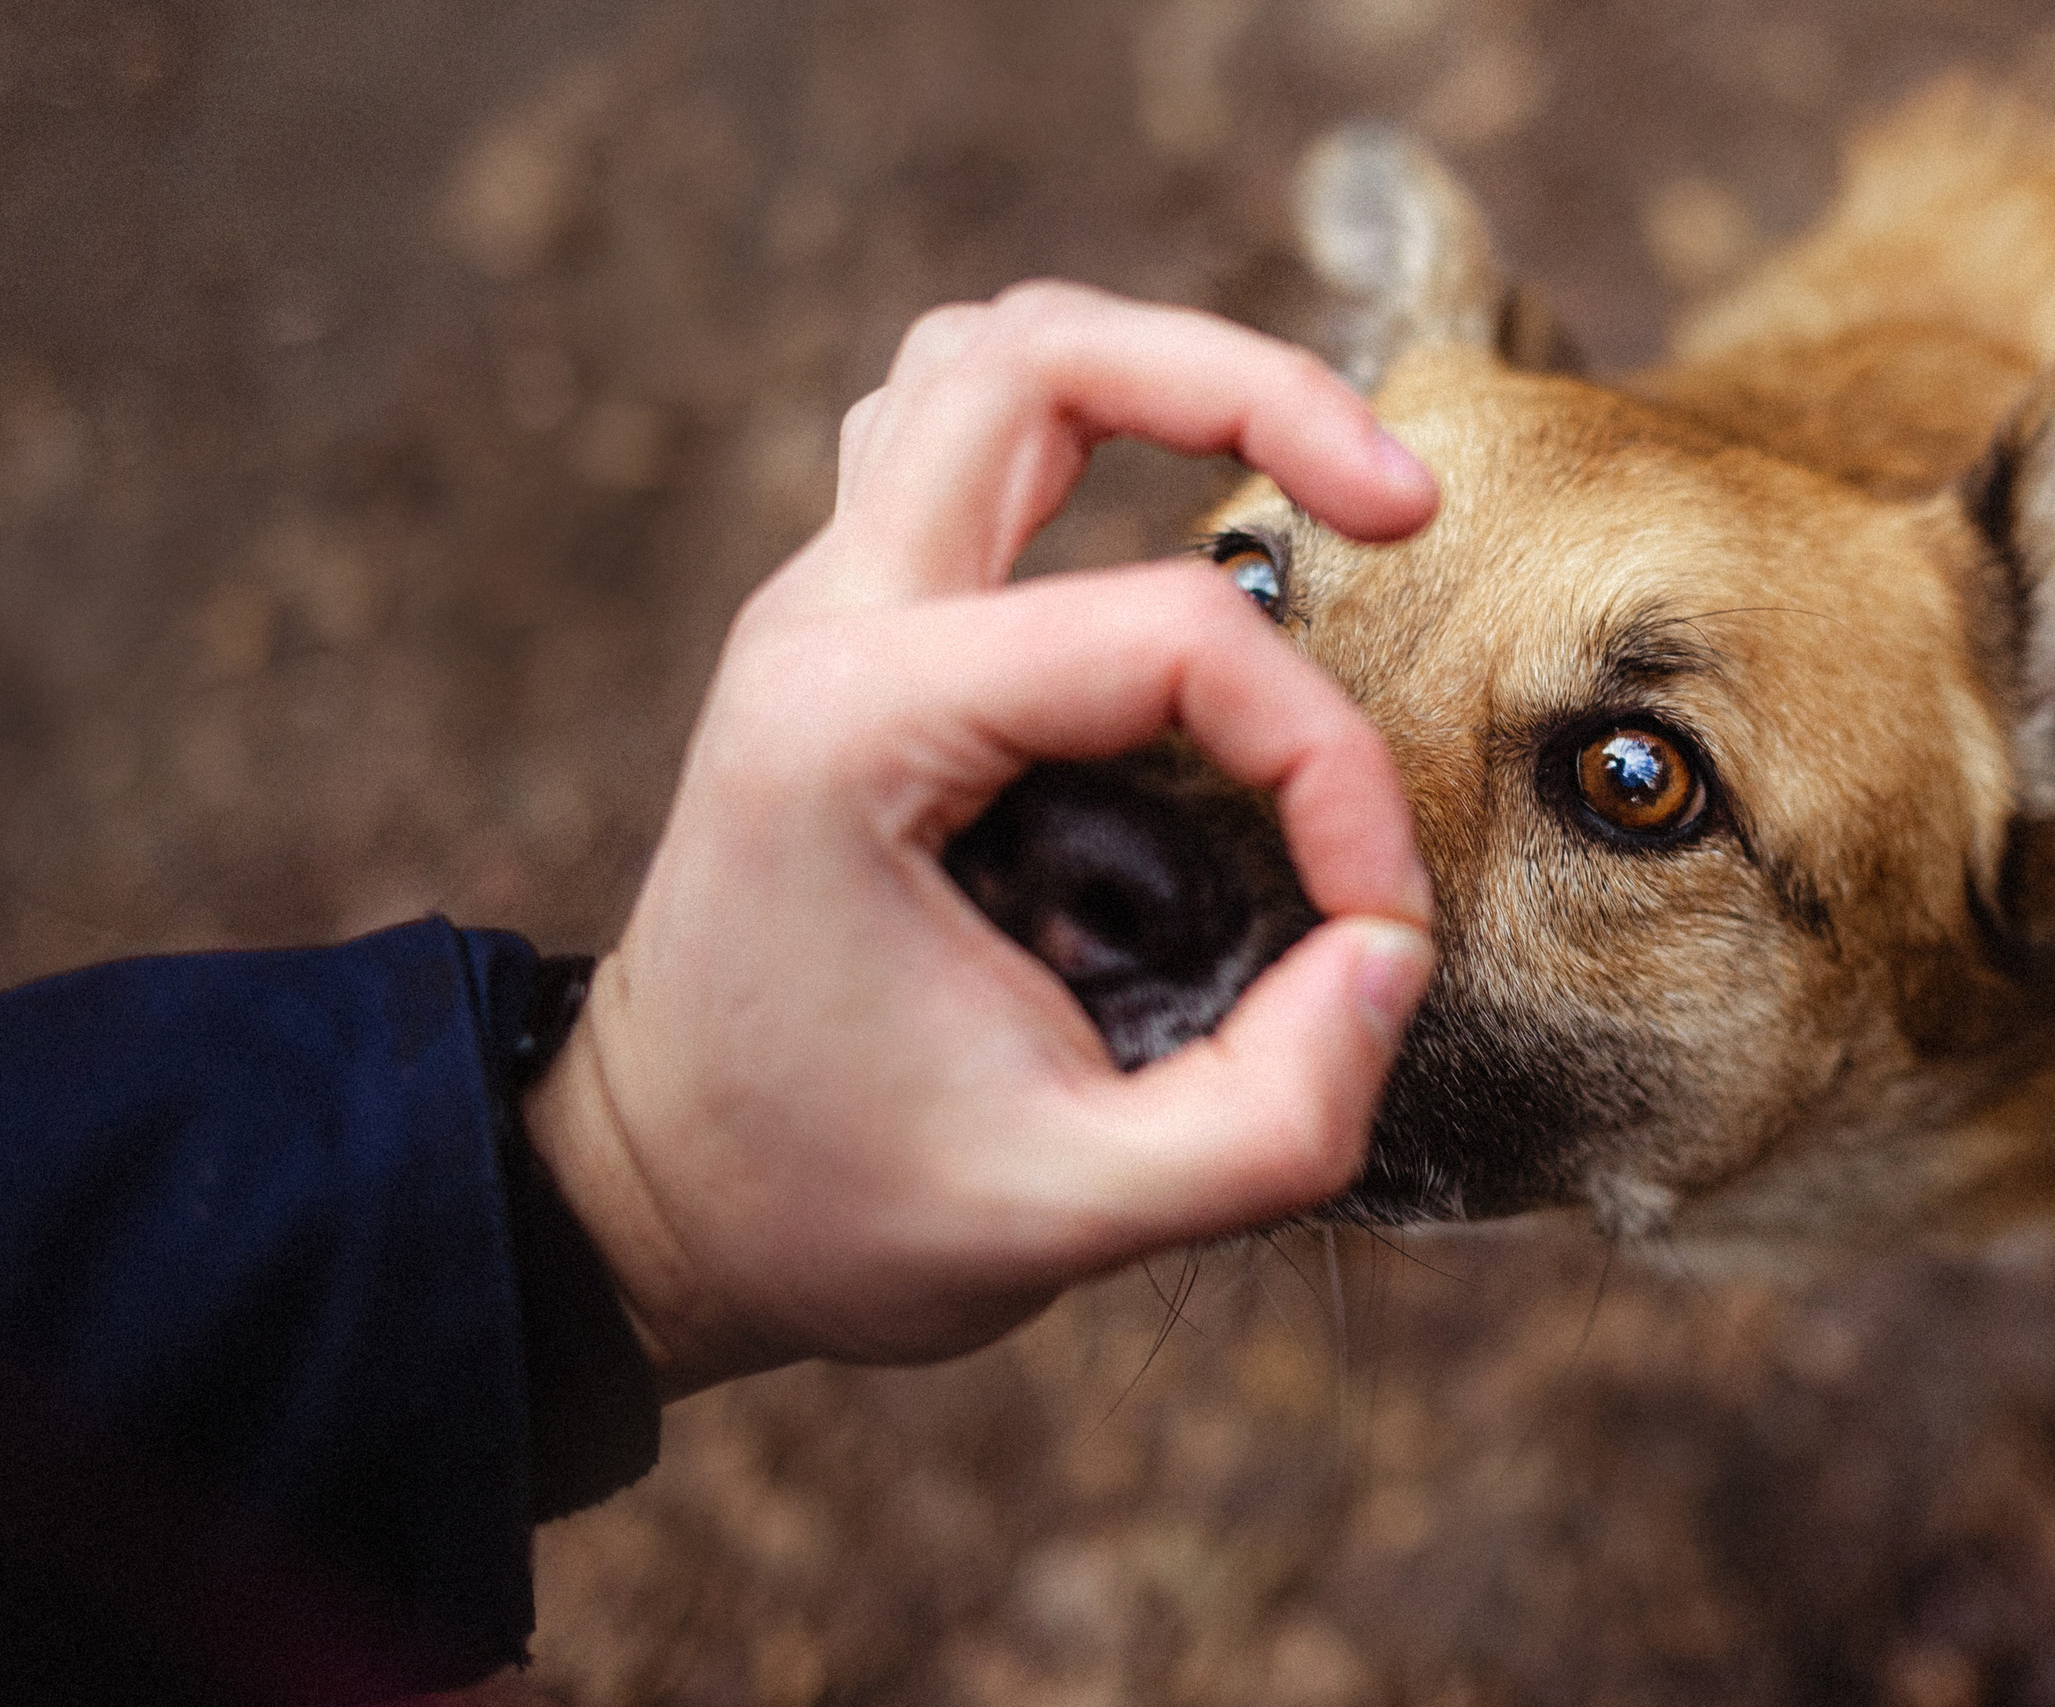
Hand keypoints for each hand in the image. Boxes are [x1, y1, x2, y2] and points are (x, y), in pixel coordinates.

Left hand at [523, 282, 1439, 1396]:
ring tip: (1306, 475)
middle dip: (1251, 388)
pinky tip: (1180, 530)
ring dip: (1157, 375)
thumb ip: (1275, 1115)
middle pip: (1036, 356)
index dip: (1327, 766)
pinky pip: (960, 442)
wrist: (649, 1200)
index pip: (1168, 641)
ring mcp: (825, 609)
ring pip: (984, 360)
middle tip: (1404, 504)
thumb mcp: (1071, 1215)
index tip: (1375, 921)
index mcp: (856, 730)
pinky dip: (1089, 434)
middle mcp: (823, 624)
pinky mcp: (853, 634)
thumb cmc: (830, 1206)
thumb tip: (1390, 952)